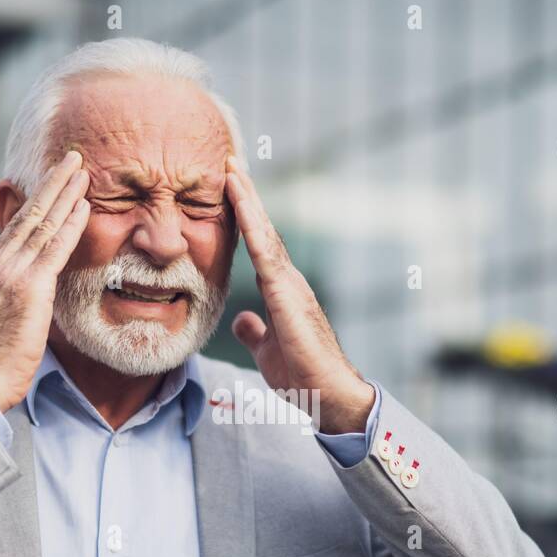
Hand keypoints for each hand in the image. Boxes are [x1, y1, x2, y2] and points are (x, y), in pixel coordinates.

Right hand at [0, 151, 90, 411]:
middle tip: (72, 158)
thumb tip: (36, 296)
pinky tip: (84, 207)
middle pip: (29, 214)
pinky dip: (70, 225)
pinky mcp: (28, 289)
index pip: (17, 227)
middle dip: (52, 184)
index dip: (37, 201)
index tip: (54, 181)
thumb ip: (17, 300)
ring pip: (42, 224)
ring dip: (65, 194)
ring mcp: (11, 274)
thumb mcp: (2, 321)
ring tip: (83, 171)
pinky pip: (54, 249)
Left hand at [224, 156, 374, 434]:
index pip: (259, 246)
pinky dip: (252, 227)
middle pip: (263, 230)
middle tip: (230, 162)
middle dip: (245, 196)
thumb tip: (243, 320)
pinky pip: (266, 254)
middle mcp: (288, 281)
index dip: (244, 217)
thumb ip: (255, 331)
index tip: (229, 189)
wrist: (327, 394)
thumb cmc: (302, 376)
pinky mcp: (288, 295)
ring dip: (248, 201)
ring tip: (232, 170)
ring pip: (265, 234)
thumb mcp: (268, 350)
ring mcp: (291, 284)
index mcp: (281, 291)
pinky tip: (240, 205)